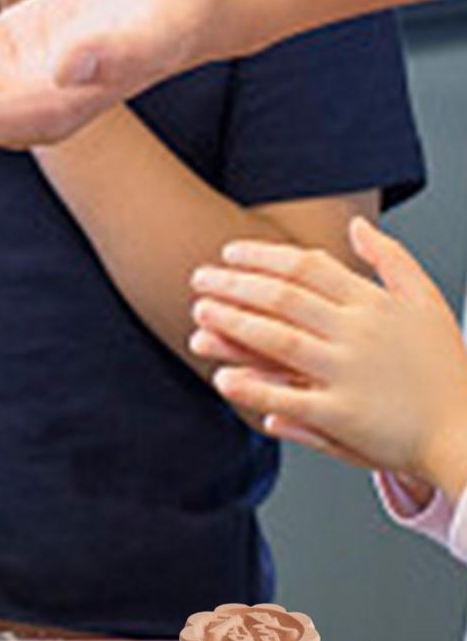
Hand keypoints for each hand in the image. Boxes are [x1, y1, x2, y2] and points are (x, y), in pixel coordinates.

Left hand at [188, 218, 466, 500]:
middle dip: (235, 285)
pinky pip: (287, 398)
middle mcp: (359, 333)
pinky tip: (222, 378)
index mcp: (376, 304)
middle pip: (284, 298)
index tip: (228, 254)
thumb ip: (391, 259)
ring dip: (233, 326)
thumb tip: (356, 224)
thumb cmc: (443, 370)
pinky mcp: (341, 416)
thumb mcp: (428, 302)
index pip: (308, 267)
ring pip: (279, 341)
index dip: (263, 257)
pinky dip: (253, 388)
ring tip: (198, 315)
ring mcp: (349, 373)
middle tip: (197, 280)